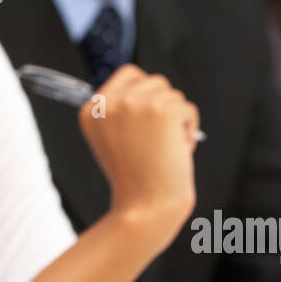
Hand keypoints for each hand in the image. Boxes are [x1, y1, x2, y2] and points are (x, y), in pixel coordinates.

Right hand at [79, 64, 197, 247]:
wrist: (144, 207)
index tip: (151, 119)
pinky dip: (189, 129)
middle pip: (153, 81)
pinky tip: (177, 150)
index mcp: (91, 109)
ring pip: (172, 94)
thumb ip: (122, 111)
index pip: (128, 74)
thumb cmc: (135, 180)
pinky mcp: (161, 109)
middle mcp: (108, 101)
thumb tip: (149, 87)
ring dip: (177, 120)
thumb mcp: (113, 140)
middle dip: (164, 107)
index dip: (147, 93)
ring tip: (167, 149)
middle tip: (160, 139)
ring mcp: (134, 103)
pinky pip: (186, 108)